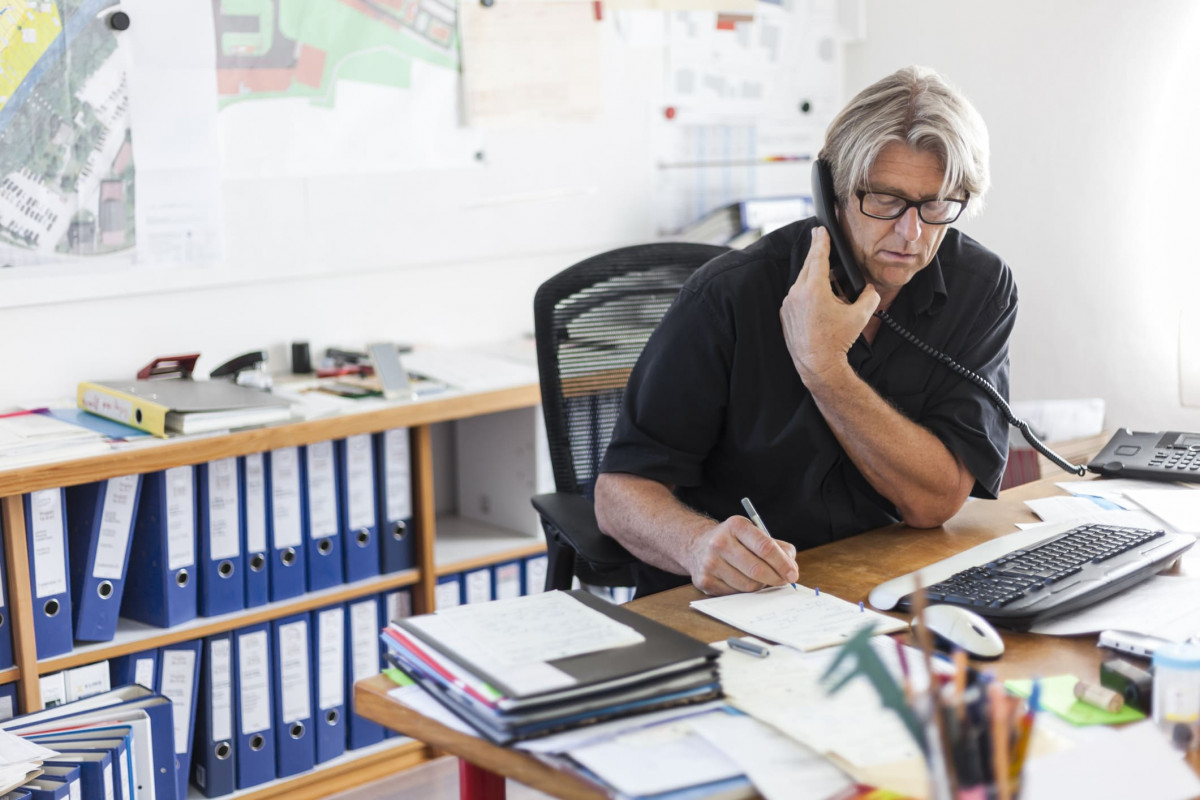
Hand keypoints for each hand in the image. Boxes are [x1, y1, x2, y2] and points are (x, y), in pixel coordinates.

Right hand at [687, 516, 798, 595]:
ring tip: (761, 578)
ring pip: (748, 585)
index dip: (783, 563)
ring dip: (761, 585)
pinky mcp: (704, 580)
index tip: (793, 573)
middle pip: (757, 569)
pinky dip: (745, 590)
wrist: (697, 545)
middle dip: (776, 578)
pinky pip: (736, 593)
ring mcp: (710, 563)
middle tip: (784, 581)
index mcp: (735, 526)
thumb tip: (792, 568)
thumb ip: (777, 547)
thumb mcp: (753, 533)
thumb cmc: (733, 541)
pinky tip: (743, 580)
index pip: (765, 547)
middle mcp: (719, 542)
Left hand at [781, 227, 879, 381]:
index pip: (818, 256)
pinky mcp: (785, 313)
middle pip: (808, 265)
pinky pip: (796, 296)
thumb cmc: (837, 340)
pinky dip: (806, 292)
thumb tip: (870, 290)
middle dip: (816, 252)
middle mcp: (798, 293)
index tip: (820, 230)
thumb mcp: (860, 316)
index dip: (821, 241)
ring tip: (829, 280)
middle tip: (819, 238)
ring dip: (814, 276)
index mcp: (814, 288)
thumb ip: (869, 297)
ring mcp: (789, 303)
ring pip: (802, 281)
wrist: (817, 364)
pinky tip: (819, 299)